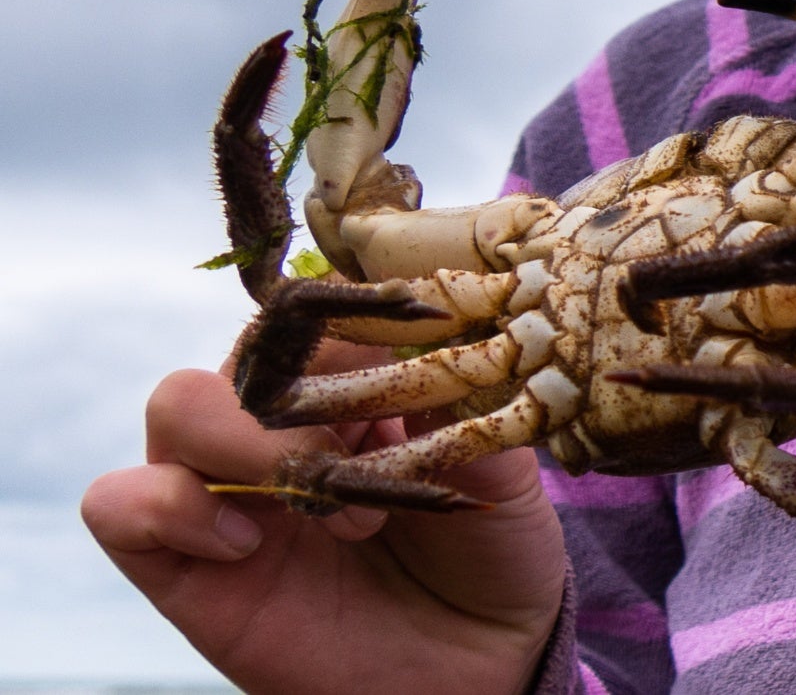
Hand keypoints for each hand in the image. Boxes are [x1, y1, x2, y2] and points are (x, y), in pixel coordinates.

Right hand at [79, 344, 564, 694]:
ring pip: (176, 404)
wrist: (471, 669)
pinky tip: (248, 542)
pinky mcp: (184, 565)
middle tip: (367, 456)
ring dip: (251, 442)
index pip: (320, 309)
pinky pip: (118, 502)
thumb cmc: (488, 559)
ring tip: (331, 511)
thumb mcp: (504, 475)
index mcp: (354, 385)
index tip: (416, 333)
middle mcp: (279, 428)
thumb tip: (444, 339)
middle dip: (303, 388)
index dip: (354, 314)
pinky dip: (172, 505)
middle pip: (244, 345)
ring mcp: (225, 489)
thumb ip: (471, 405)